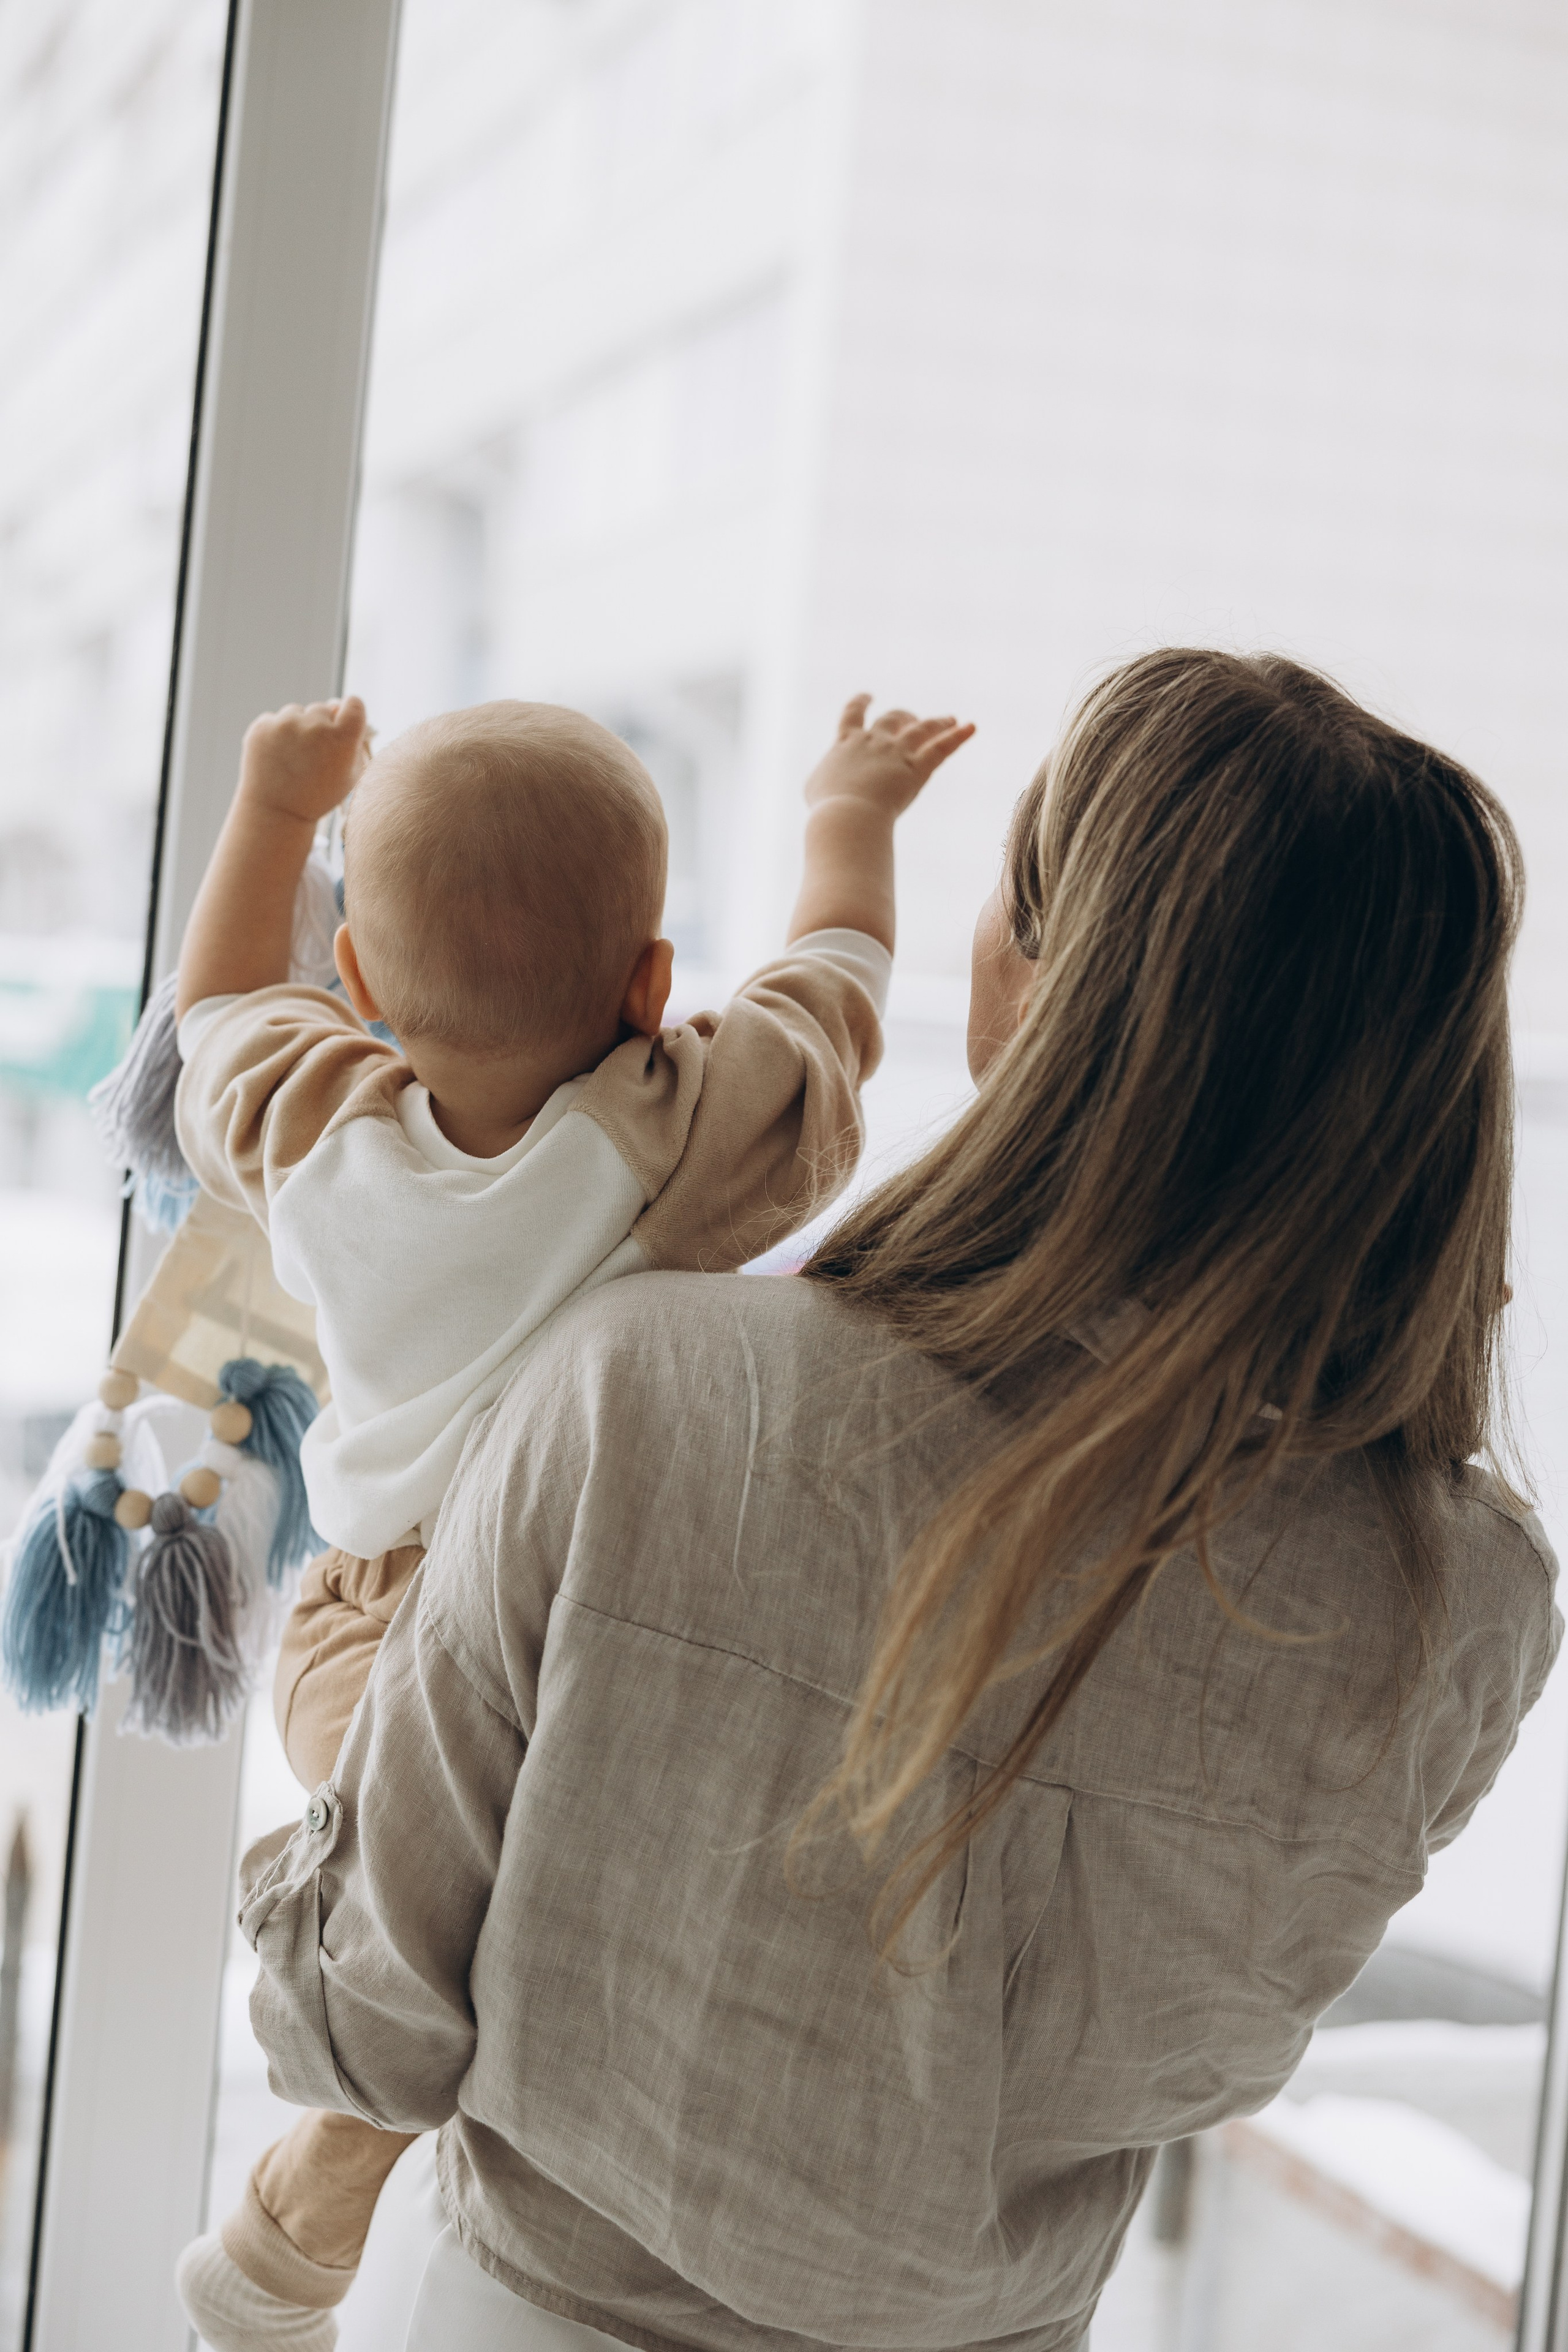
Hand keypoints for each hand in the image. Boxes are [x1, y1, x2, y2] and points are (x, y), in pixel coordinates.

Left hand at [239, 696, 370, 825]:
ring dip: (297, 728)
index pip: (354, 703)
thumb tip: (341, 705)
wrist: (277, 812)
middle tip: (313, 755)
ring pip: (297, 712)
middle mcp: (315, 726)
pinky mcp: (262, 726)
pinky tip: (277, 757)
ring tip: (293, 758)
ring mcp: (285, 724)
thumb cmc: (319, 794)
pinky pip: (275, 719)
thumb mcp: (350, 775)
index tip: (344, 723)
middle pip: (323, 708)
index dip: (350, 712)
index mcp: (342, 738)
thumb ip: (353, 740)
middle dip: (320, 726)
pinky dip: (275, 734)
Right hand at [804, 695, 974, 819]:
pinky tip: (971, 727)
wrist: (846, 814)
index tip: (867, 696)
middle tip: (912, 720)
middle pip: (892, 719)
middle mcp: (873, 741)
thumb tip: (827, 779)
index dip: (860, 703)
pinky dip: (958, 736)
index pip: (852, 715)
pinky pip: (942, 748)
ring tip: (951, 719)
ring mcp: (896, 752)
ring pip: (922, 729)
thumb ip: (824, 776)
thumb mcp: (815, 788)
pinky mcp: (916, 769)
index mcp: (846, 743)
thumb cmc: (827, 807)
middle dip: (904, 717)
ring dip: (937, 722)